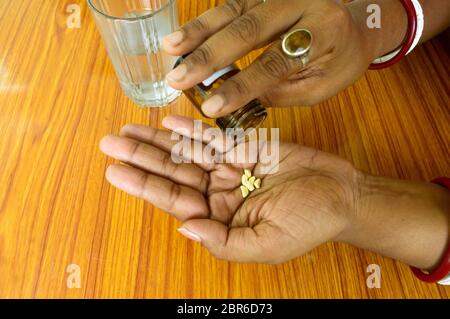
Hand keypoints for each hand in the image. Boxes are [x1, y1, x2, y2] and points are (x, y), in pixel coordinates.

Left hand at [100, 116, 360, 262]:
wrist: (342, 194)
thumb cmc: (309, 223)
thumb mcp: (266, 244)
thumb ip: (223, 242)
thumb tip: (185, 227)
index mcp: (219, 220)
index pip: (174, 201)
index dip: (144, 185)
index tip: (116, 170)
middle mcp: (219, 193)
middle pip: (173, 173)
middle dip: (142, 158)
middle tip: (111, 143)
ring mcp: (230, 168)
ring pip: (186, 153)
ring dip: (158, 141)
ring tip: (129, 130)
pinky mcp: (245, 148)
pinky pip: (213, 138)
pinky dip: (191, 130)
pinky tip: (168, 122)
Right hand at [163, 0, 377, 116]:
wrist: (355, 22)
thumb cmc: (339, 59)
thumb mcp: (319, 86)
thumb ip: (279, 92)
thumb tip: (235, 100)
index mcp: (323, 33)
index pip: (275, 62)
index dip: (241, 86)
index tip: (211, 108)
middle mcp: (301, 4)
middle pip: (248, 30)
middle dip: (209, 56)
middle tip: (178, 79)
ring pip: (233, 10)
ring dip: (198, 31)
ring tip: (170, 50)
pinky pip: (231, 3)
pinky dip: (205, 21)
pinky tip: (183, 35)